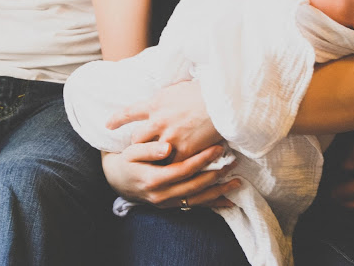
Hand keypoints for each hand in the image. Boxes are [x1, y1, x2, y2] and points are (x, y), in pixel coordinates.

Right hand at [101, 142, 239, 207]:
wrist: (116, 180)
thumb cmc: (126, 160)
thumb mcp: (132, 151)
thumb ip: (149, 149)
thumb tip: (168, 147)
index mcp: (153, 179)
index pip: (184, 169)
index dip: (202, 159)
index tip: (218, 148)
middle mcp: (161, 195)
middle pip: (194, 186)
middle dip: (216, 174)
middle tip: (233, 161)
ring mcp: (166, 203)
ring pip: (197, 199)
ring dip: (218, 191)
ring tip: (237, 181)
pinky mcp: (171, 206)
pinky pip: (194, 206)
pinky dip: (212, 204)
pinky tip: (228, 201)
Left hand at [107, 80, 222, 161]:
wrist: (223, 100)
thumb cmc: (205, 89)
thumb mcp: (178, 88)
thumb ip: (166, 97)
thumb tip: (162, 99)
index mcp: (156, 103)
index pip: (129, 112)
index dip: (117, 119)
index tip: (108, 124)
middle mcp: (158, 121)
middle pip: (137, 137)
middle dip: (136, 144)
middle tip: (137, 149)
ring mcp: (170, 138)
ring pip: (152, 154)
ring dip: (153, 159)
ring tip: (153, 164)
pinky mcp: (184, 151)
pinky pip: (172, 164)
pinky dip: (173, 168)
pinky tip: (174, 173)